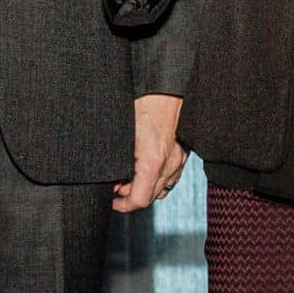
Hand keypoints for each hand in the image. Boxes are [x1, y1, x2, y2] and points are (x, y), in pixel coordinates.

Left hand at [114, 94, 186, 213]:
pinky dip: (158, 178)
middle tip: (116, 184)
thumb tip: (109, 175)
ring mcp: (179, 159)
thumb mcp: (122, 134)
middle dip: (131, 195)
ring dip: (145, 187)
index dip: (123, 205)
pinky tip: (145, 166)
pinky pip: (171, 175)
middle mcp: (170, 164)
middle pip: (151, 196)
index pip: (140, 199)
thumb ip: (116, 159)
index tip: (112, 202)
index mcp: (153, 161)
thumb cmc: (145, 104)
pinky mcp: (184, 153)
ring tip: (130, 175)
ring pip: (162, 188)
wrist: (165, 87)